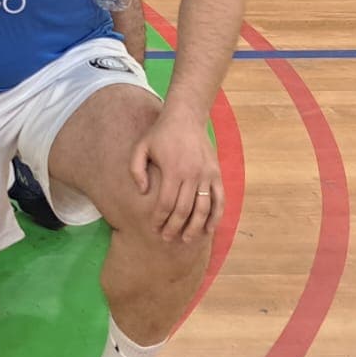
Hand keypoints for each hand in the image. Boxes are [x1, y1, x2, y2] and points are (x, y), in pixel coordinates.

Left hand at [128, 107, 220, 243]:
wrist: (186, 116)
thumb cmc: (160, 133)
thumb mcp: (141, 147)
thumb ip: (136, 170)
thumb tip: (142, 192)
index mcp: (172, 169)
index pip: (166, 203)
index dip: (159, 218)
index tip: (154, 228)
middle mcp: (192, 174)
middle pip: (184, 210)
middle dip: (175, 227)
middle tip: (167, 239)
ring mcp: (207, 174)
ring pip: (203, 208)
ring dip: (195, 227)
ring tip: (186, 239)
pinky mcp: (216, 173)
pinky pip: (219, 199)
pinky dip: (216, 216)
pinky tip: (209, 229)